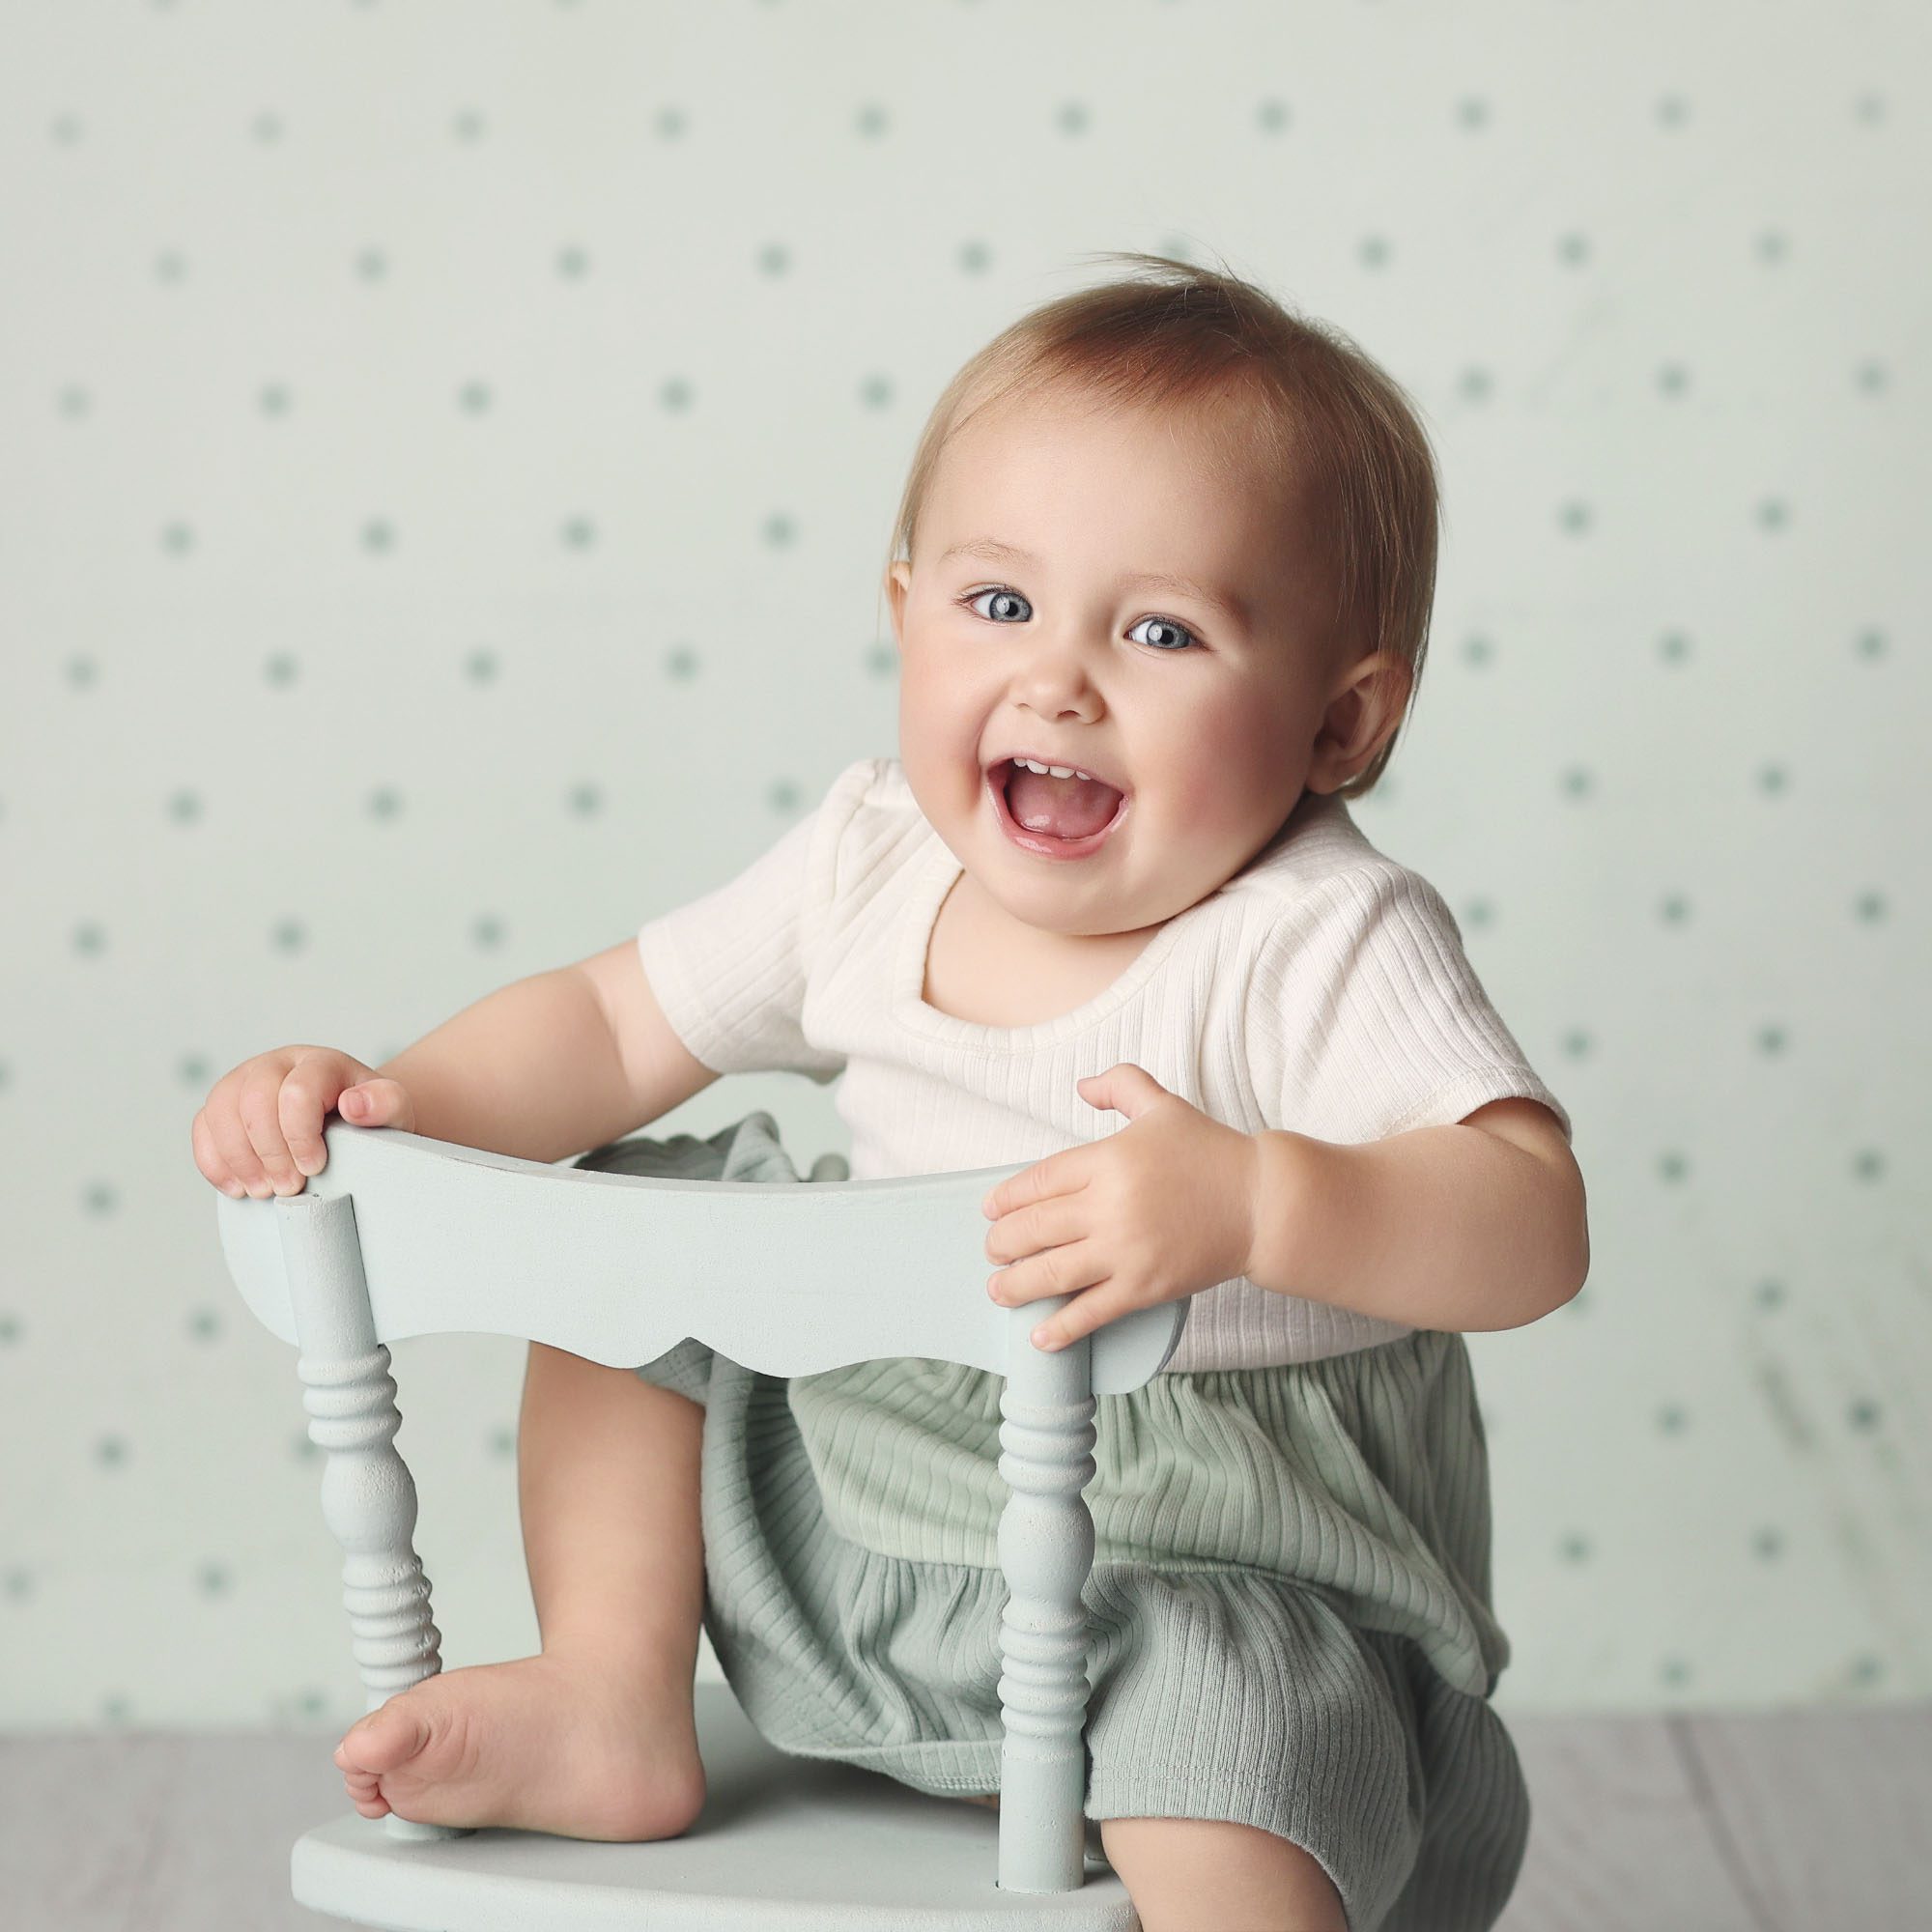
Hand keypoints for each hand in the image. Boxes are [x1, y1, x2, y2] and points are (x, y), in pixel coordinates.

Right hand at [191, 1046, 415, 1200]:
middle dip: (270, 1152)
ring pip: (221, 1112)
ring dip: (239, 1160)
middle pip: (254, 1101)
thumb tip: (354, 1104)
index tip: (315, 1167)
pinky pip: (202, 1127)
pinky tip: (237, 1187)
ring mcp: (244, 1081)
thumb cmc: (371, 1118)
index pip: (297, 1090)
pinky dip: (214, 1161)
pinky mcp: (223, 1105)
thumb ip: (385, 1103)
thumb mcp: (393, 1110)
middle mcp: (276, 1064)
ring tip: (264, 1191)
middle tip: (289, 1188)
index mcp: (319, 1062)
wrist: (351, 1122)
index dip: (300, 1135)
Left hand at [981, 1063, 1263, 1352]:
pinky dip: (1060, 1328)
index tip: (990, 1210)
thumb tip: (1083, 1086)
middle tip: (992, 1251)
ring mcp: (1125, 1250)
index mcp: (1106, 1159)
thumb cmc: (1211, 1152)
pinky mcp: (1144, 1287)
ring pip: (1051, 1274)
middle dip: (1001, 1244)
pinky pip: (1091, 1312)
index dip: (1004, 1199)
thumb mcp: (1162, 1106)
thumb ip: (1121, 1086)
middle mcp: (1109, 1205)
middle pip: (1033, 1229)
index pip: (1036, 1182)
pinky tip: (1038, 1336)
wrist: (1262, 1203)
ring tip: (999, 1290)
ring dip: (1015, 1286)